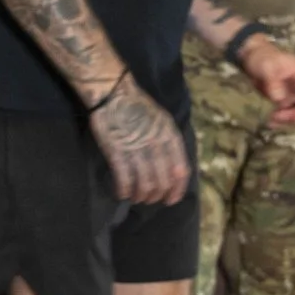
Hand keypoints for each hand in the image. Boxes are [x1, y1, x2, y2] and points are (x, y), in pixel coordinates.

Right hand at [88, 76, 190, 205]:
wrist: (113, 94)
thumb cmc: (137, 106)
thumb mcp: (162, 121)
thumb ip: (168, 142)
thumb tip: (172, 167)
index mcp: (170, 136)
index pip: (181, 171)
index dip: (177, 189)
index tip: (171, 199)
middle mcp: (157, 145)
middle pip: (163, 181)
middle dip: (158, 195)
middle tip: (151, 200)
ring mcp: (137, 149)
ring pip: (146, 184)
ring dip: (142, 196)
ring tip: (137, 199)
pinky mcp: (117, 153)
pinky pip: (125, 179)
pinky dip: (125, 190)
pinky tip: (122, 194)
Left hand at [240, 41, 294, 125]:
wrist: (250, 55)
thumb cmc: (262, 57)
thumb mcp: (267, 67)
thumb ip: (273, 82)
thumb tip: (279, 98)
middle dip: (293, 115)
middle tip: (277, 118)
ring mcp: (292, 91)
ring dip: (286, 118)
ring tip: (270, 121)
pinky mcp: (283, 97)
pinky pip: (285, 110)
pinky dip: (279, 116)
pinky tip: (269, 120)